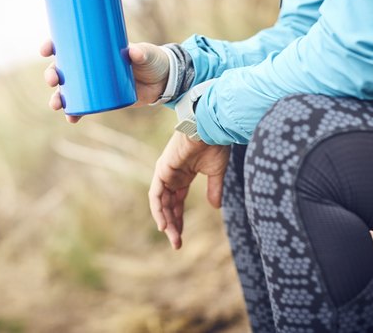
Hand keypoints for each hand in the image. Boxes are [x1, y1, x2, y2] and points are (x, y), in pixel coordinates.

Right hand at [40, 40, 169, 122]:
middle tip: (53, 80)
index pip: (68, 45)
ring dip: (58, 97)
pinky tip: (70, 118)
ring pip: (68, 90)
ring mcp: (94, 84)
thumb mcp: (147, 53)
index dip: (53, 46)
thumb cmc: (152, 60)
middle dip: (52, 75)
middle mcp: (90, 66)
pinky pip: (83, 107)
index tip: (46, 50)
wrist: (163, 80)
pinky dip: (74, 112)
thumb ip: (142, 52)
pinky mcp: (102, 99)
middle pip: (63, 69)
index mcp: (94, 48)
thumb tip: (133, 53)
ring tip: (56, 104)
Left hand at [149, 131, 230, 249]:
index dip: (179, 219)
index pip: (177, 202)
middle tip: (177, 244)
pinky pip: (156, 195)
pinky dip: (158, 210)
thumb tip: (215, 207)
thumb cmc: (215, 145)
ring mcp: (165, 172)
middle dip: (173, 225)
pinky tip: (164, 225)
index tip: (182, 237)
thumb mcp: (216, 173)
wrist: (211, 128)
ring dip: (166, 221)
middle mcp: (172, 176)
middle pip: (168, 206)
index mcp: (183, 176)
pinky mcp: (162, 170)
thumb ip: (214, 190)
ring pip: (161, 203)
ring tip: (173, 238)